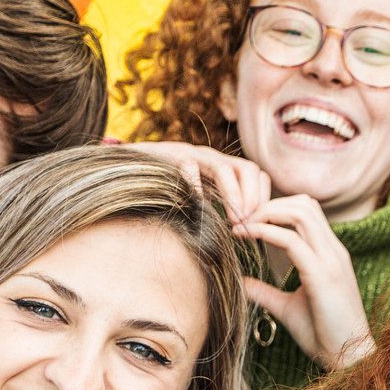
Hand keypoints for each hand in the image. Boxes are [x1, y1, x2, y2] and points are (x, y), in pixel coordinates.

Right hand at [121, 142, 271, 233]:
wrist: (127, 167)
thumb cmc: (165, 187)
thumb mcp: (198, 198)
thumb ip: (215, 208)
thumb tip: (241, 234)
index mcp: (222, 167)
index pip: (256, 174)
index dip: (262, 198)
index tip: (258, 223)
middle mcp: (212, 158)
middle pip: (248, 168)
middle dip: (253, 198)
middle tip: (247, 223)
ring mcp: (192, 155)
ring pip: (224, 168)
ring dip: (233, 195)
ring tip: (234, 219)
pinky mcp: (170, 156)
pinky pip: (188, 167)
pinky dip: (196, 185)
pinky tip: (199, 203)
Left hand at [239, 195, 373, 369]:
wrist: (349, 358)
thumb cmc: (323, 334)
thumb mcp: (287, 307)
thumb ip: (265, 292)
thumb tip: (239, 282)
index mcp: (329, 254)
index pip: (306, 211)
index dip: (275, 208)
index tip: (246, 222)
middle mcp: (333, 251)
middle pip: (304, 203)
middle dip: (268, 203)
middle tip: (240, 218)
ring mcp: (331, 260)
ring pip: (300, 212)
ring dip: (266, 212)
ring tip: (242, 224)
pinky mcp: (323, 275)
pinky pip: (292, 241)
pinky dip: (266, 232)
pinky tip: (246, 236)